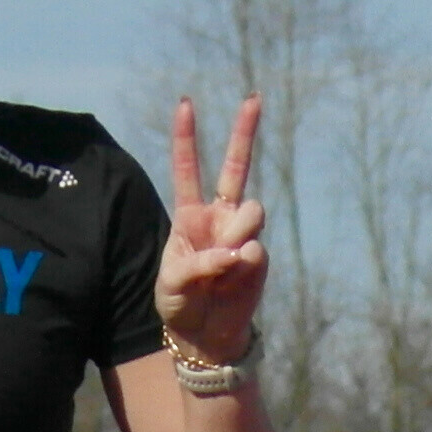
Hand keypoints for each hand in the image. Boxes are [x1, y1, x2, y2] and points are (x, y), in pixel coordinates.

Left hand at [161, 96, 267, 363]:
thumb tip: (236, 252)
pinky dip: (240, 265)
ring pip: (252, 211)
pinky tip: (231, 281)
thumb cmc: (180, 302)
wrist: (205, 334)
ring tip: (224, 263)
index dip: (187, 138)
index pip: (188, 170)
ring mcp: (242, 234)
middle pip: (236, 167)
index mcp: (190, 215)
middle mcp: (220, 217)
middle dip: (245, 132)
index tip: (186, 104)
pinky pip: (254, 249)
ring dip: (238, 231)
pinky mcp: (258, 257)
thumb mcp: (173, 283)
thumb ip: (198, 264)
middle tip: (254, 98)